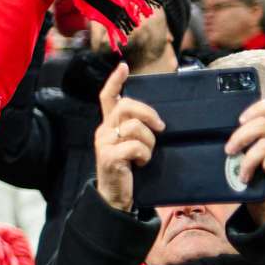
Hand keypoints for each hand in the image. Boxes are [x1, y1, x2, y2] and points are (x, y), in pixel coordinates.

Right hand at [93, 63, 163, 210]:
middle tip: (161, 128)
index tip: (123, 67)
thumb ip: (137, 130)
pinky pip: (136, 146)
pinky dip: (145, 155)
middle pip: (127, 106)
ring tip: (146, 155)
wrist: (117, 197)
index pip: (108, 97)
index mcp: (109, 125)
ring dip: (150, 141)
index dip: (115, 81)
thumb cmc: (129, 170)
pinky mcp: (109, 156)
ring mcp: (104, 143)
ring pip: (135, 127)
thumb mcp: (133, 145)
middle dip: (149, 114)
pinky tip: (141, 163)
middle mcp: (103, 131)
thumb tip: (158, 120)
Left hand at [226, 98, 264, 222]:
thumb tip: (216, 131)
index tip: (238, 120)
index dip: (256, 108)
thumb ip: (242, 141)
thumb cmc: (253, 178)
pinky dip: (263, 166)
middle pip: (263, 123)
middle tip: (229, 151)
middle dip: (241, 137)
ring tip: (243, 173)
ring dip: (249, 159)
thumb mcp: (244, 155)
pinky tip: (261, 175)